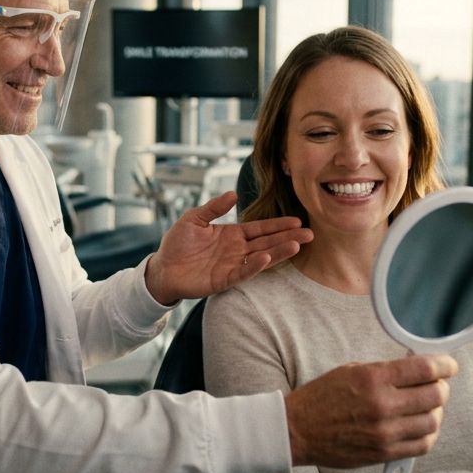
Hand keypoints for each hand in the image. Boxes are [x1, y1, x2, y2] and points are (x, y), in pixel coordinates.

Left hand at [144, 191, 312, 304]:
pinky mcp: (224, 280)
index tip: (297, 220)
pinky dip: (255, 266)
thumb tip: (233, 193)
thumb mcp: (194, 219)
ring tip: (297, 245)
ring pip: (261, 257)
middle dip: (288, 237)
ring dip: (279, 251)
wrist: (162, 268)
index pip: (260, 228)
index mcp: (232, 235)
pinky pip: (243, 272)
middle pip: (268, 242)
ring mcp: (232, 265)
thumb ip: (213, 207)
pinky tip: (268, 258)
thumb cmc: (177, 243)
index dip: (278, 224)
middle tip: (310, 234)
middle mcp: (237, 250)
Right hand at [284, 354, 457, 467]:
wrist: (298, 430)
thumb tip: (417, 369)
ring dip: (436, 411)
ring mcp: (385, 432)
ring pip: (433, 421)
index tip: (449, 365)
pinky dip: (429, 433)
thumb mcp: (351, 370)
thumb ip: (386, 370)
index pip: (425, 370)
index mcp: (373, 378)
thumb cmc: (322, 397)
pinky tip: (421, 426)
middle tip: (437, 385)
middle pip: (436, 396)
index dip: (445, 365)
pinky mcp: (384, 452)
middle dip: (441, 387)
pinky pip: (423, 445)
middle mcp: (383, 405)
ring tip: (427, 406)